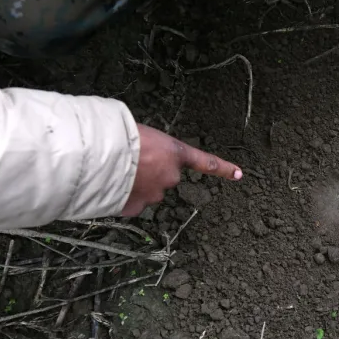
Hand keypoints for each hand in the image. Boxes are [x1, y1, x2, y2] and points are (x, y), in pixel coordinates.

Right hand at [121, 125, 242, 215]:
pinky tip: (112, 187)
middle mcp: (170, 176)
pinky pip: (132, 204)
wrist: (99, 156)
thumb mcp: (141, 131)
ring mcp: (155, 195)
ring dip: (135, 185)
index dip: (223, 168)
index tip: (239, 174)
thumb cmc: (119, 135)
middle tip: (129, 161)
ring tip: (116, 172)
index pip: (205, 161)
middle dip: (150, 173)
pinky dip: (124, 198)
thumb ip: (150, 147)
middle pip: (164, 177)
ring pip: (147, 191)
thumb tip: (139, 159)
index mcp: (174, 153)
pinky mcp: (137, 208)